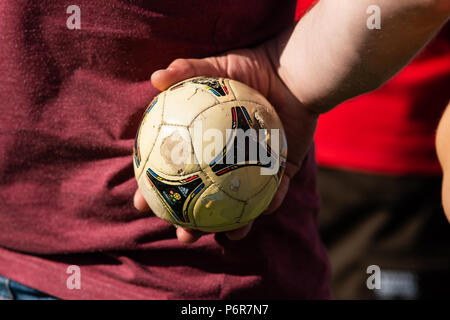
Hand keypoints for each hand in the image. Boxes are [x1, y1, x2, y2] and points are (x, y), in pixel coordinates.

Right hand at [134, 43, 318, 242]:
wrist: (293, 70)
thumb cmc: (253, 67)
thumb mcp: (217, 66)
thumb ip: (188, 70)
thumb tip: (154, 78)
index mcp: (208, 144)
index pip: (175, 172)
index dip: (155, 190)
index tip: (141, 203)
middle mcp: (228, 161)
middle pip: (204, 199)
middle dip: (192, 222)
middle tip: (184, 235)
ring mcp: (255, 168)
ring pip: (240, 206)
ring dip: (233, 225)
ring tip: (229, 236)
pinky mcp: (282, 169)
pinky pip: (276, 191)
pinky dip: (270, 202)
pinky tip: (262, 210)